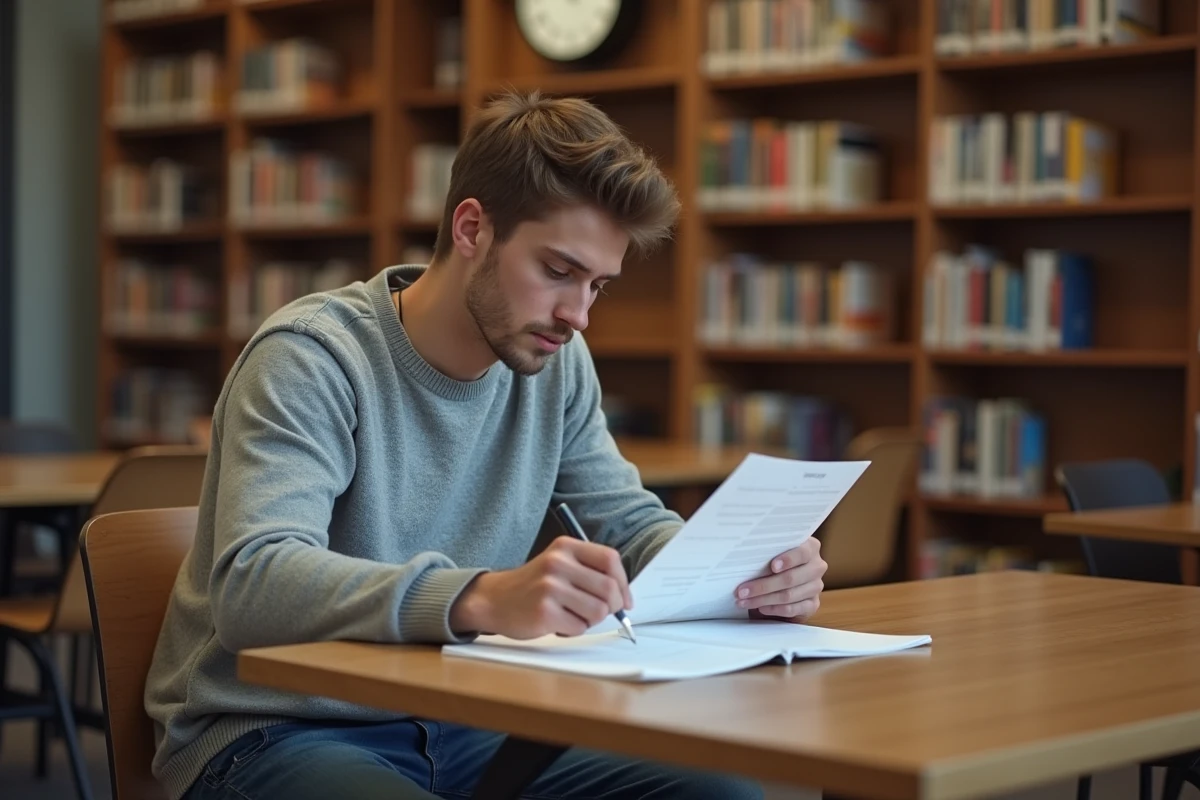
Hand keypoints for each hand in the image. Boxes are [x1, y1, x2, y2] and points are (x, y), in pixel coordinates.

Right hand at [450, 537, 632, 638]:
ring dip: (592, 620)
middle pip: (609, 588)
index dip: (623, 582)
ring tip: (574, 615)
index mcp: (566, 547)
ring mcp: (550, 587)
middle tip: (601, 613)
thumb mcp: (559, 564)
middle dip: (612, 607)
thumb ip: (589, 572)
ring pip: (598, 611)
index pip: (610, 559)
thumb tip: (624, 596)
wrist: (494, 599)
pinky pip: (579, 627)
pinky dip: (575, 630)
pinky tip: (559, 622)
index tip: (624, 599)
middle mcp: (558, 563)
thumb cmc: (533, 586)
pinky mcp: (544, 612)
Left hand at [733, 537, 825, 621]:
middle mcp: (816, 566)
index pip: (802, 552)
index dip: (788, 559)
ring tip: (744, 600)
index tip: (773, 566)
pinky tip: (761, 608)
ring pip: (788, 595)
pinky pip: (793, 609)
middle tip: (742, 591)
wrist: (784, 580)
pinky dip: (774, 609)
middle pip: (791, 578)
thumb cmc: (774, 561)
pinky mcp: (812, 604)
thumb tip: (745, 560)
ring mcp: (816, 586)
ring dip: (763, 599)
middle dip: (763, 586)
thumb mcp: (773, 553)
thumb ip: (767, 554)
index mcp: (810, 548)